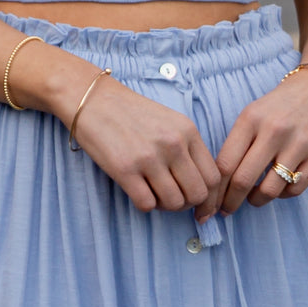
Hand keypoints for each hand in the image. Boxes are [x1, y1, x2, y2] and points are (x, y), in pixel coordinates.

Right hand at [69, 77, 220, 214]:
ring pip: (174, 202)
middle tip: (174, 200)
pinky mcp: (124, 169)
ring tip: (154, 194)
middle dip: (188, 205)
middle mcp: (172, 144)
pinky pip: (147, 204)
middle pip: (197, 194)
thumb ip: (188, 148)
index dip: (209, 198)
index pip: (213, 177)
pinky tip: (138, 191)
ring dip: (165, 206)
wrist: (94, 99)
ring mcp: (149, 157)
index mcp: (187, 131)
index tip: (201, 207)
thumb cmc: (131, 113)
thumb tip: (201, 186)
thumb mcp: (170, 121)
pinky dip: (145, 204)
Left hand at [195, 68, 307, 219]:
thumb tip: (218, 182)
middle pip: (243, 180)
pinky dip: (282, 195)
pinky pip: (294, 189)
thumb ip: (236, 144)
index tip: (209, 203)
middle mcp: (274, 131)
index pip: (225, 164)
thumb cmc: (279, 106)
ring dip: (256, 200)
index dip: (214, 190)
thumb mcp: (252, 114)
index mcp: (251, 119)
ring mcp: (299, 144)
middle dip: (230, 202)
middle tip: (226, 210)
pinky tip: (277, 188)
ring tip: (253, 198)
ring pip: (270, 190)